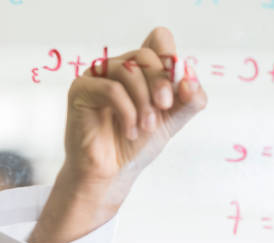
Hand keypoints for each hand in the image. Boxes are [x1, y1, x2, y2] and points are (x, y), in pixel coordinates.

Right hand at [28, 27, 206, 242]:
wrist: (113, 172)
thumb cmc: (139, 143)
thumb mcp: (173, 120)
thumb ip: (189, 100)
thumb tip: (191, 80)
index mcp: (143, 69)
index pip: (160, 39)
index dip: (173, 60)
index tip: (181, 91)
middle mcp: (120, 66)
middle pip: (146, 54)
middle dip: (162, 83)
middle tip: (165, 108)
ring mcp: (99, 75)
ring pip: (129, 70)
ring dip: (144, 102)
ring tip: (147, 126)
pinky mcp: (82, 88)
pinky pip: (111, 89)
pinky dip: (128, 112)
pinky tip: (130, 131)